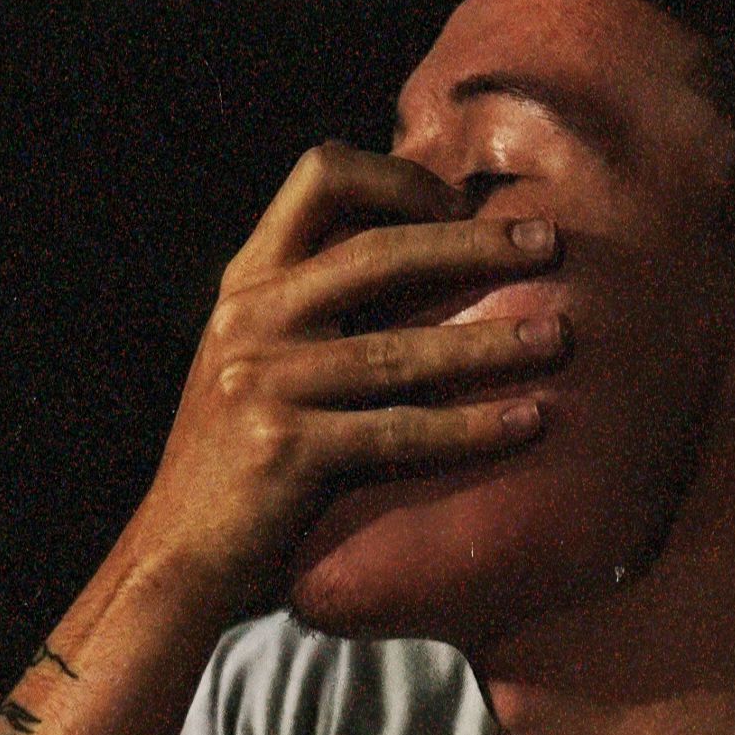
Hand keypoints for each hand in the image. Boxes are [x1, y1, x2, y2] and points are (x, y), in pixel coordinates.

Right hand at [131, 140, 566, 600]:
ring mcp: (265, 383)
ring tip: (559, 338)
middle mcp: (251, 319)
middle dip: (476, 243)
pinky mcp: (286, 450)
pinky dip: (472, 426)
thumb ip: (309, 312)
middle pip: (381, 250)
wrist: (175, 558)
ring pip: (401, 349)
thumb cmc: (233, 464)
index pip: (321, 175)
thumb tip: (414, 261)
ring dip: (492, 341)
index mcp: (246, 285)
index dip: (399, 178)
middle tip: (547, 245)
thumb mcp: (252, 363)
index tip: (459, 205)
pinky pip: (400, 430)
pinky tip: (528, 422)